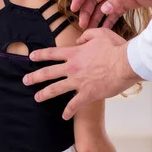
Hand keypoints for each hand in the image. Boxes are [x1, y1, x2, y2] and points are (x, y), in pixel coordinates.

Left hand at [24, 28, 140, 119]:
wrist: (126, 64)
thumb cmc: (116, 48)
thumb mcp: (100, 34)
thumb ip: (86, 36)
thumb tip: (78, 41)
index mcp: (74, 54)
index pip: (52, 53)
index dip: (40, 55)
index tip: (31, 57)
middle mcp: (72, 68)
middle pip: (48, 73)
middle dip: (34, 77)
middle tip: (25, 80)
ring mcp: (78, 82)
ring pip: (55, 89)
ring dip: (44, 94)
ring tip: (36, 97)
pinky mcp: (87, 94)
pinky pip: (74, 105)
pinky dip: (69, 111)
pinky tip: (64, 117)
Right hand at [71, 0, 151, 29]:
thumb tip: (104, 10)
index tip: (73, 8)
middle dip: (87, 11)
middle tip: (83, 24)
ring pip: (103, 7)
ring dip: (96, 17)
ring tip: (89, 29)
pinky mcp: (128, 3)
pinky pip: (114, 13)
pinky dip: (108, 20)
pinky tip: (103, 29)